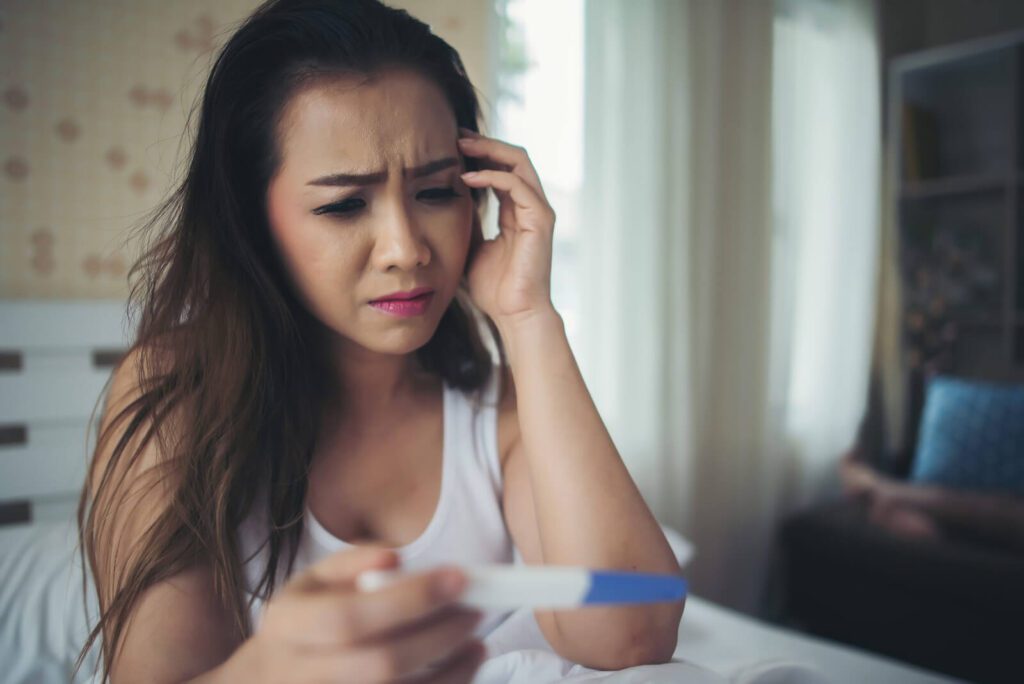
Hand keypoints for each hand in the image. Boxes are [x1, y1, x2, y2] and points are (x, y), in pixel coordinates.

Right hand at [216, 547, 484, 682]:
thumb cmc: (301, 627)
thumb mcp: (310, 584)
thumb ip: (351, 564)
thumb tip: (395, 558)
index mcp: (288, 628)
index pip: (350, 617)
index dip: (408, 599)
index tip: (458, 576)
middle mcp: (301, 676)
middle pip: (381, 665)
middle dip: (439, 636)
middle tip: (475, 610)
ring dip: (451, 671)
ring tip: (476, 641)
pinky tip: (462, 666)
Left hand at [457, 129, 555, 326]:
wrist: (513, 315)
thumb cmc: (495, 288)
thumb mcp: (471, 246)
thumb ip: (467, 223)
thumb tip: (446, 201)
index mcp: (516, 211)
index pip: (502, 169)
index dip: (480, 154)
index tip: (451, 145)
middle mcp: (531, 207)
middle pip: (513, 158)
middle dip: (485, 143)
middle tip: (455, 136)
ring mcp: (538, 212)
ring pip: (519, 163)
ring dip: (489, 150)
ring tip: (460, 146)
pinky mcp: (540, 220)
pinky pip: (517, 185)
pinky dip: (492, 176)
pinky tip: (468, 178)